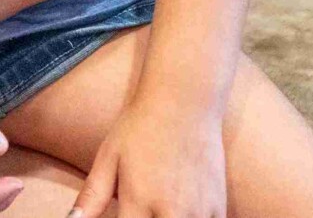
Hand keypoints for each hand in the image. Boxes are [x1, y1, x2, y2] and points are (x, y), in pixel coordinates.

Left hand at [71, 90, 224, 217]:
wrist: (183, 104)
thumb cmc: (139, 129)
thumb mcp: (108, 158)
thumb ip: (92, 196)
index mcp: (140, 200)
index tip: (123, 215)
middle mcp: (173, 212)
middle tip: (142, 209)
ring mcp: (201, 212)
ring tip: (157, 205)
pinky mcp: (221, 208)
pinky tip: (180, 208)